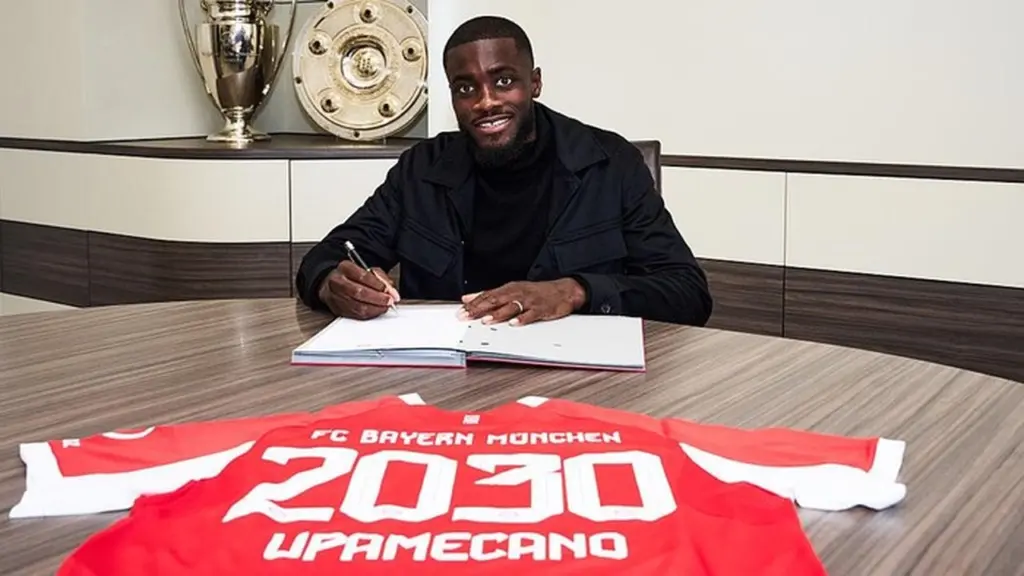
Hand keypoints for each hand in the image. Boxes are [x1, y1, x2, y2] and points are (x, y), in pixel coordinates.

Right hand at [317, 260, 399, 319]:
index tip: (388, 290)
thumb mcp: (368, 270)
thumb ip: (381, 279)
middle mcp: (337, 281)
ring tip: (385, 306)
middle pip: (358, 292)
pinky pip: (354, 314)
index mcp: (345, 268)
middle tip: (389, 301)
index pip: (362, 276)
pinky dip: (369, 314)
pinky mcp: (337, 309)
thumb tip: (392, 292)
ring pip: (356, 306)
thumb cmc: (353, 276)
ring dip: (374, 308)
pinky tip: (376, 310)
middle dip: (377, 298)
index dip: (377, 284)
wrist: (334, 282)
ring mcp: (334, 296)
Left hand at [458, 278, 585, 325]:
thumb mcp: (511, 290)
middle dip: (480, 308)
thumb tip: (467, 298)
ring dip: (498, 314)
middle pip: (496, 300)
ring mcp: (529, 301)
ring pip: (511, 307)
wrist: (563, 290)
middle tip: (467, 316)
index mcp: (509, 289)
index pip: (487, 296)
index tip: (461, 311)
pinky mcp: (541, 309)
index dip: (473, 304)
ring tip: (486, 320)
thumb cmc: (535, 292)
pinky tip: (515, 324)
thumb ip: (489, 295)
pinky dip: (523, 319)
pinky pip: (531, 315)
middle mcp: (517, 293)